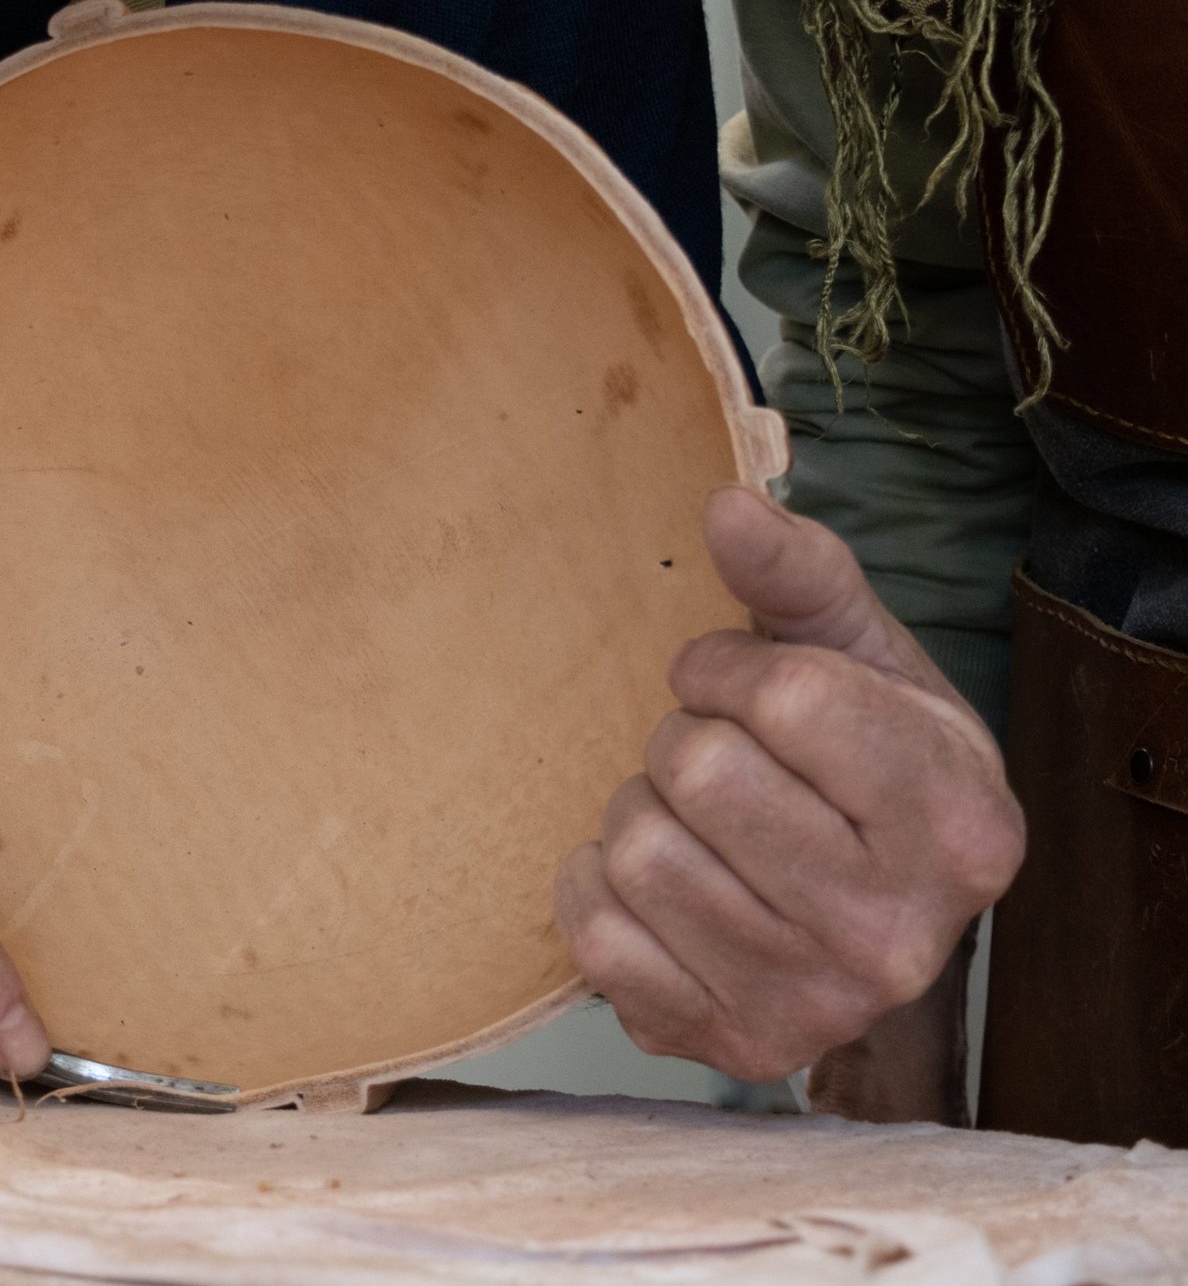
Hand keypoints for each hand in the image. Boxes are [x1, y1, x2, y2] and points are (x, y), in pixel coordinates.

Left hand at [555, 487, 1023, 1084]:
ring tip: (697, 821)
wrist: (870, 905)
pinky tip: (654, 880)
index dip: (729, 666)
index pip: (785, 696)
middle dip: (686, 737)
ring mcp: (814, 1006)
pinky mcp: (726, 1046)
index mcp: (958, 826)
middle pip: (697, 771)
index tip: (740, 684)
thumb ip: (797, 573)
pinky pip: (592, 933)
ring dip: (642, 809)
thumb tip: (726, 504)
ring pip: (636, 847)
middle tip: (719, 758)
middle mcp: (898, 936)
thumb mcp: (856, 653)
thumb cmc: (861, 759)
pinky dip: (596, 885)